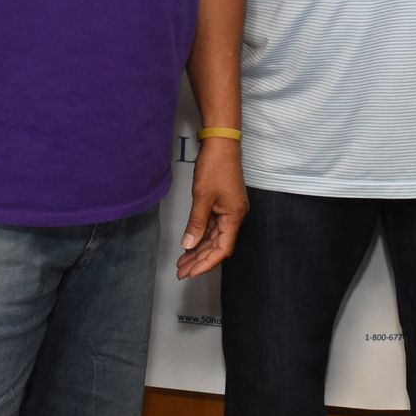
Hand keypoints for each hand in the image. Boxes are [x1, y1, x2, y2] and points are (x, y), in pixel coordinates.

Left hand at [177, 138, 247, 278]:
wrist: (221, 142)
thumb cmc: (215, 166)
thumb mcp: (203, 196)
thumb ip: (196, 223)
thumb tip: (188, 245)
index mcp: (234, 216)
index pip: (222, 248)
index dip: (207, 263)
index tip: (191, 273)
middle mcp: (234, 216)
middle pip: (218, 245)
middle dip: (200, 259)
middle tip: (182, 271)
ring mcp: (228, 210)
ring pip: (214, 237)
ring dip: (199, 250)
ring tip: (182, 262)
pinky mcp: (222, 203)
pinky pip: (212, 226)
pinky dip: (200, 236)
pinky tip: (189, 243)